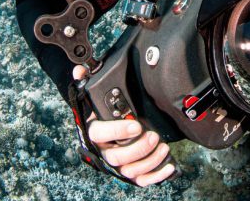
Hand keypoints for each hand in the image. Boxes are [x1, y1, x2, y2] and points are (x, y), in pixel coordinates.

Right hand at [73, 65, 174, 186]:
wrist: (113, 130)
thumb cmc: (106, 113)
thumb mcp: (97, 97)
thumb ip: (89, 82)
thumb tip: (80, 69)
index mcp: (94, 132)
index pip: (99, 134)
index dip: (117, 131)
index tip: (136, 125)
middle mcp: (103, 151)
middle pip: (116, 157)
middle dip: (137, 148)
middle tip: (153, 136)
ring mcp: (116, 165)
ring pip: (129, 171)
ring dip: (148, 161)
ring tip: (163, 147)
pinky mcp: (130, 172)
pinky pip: (141, 180)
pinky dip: (156, 175)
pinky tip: (169, 166)